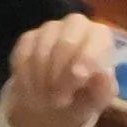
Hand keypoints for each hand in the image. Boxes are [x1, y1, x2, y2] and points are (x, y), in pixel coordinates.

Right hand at [3, 14, 118, 126]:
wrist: (58, 101)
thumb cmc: (84, 95)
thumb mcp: (98, 99)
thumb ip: (104, 88)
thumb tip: (103, 74)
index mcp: (100, 35)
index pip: (93, 42)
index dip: (84, 65)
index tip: (76, 86)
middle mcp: (76, 24)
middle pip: (66, 43)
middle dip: (60, 77)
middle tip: (58, 102)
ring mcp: (50, 29)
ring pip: (41, 52)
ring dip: (41, 82)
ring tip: (45, 100)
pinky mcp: (28, 38)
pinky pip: (23, 56)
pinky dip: (25, 79)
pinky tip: (31, 92)